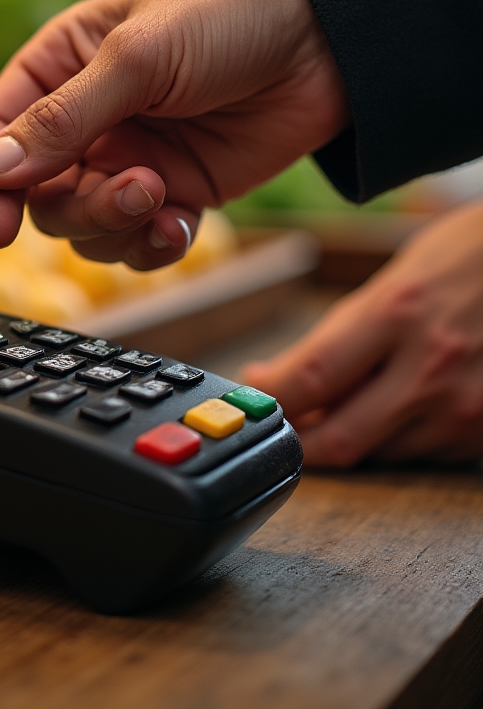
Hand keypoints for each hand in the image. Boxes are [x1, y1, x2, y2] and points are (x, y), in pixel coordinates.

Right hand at [0, 0, 348, 268]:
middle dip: (76, 206)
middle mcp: (86, 122)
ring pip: (86, 227)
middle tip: (127, 189)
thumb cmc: (225, 16)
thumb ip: (61, 118)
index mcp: (58, 68)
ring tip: (161, 195)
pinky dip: (152, 244)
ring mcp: (128, 160)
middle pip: (41, 194)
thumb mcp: (136, 57)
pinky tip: (179, 223)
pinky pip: (138, 242)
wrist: (328, 40)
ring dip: (115, 225)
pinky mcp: (174, 193)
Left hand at [244, 201, 482, 465]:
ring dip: (349, 439)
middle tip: (279, 429)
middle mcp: (431, 367)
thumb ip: (344, 332)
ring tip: (340, 409)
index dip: (269, 400)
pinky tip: (396, 410)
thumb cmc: (472, 255)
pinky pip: (426, 453)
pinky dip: (399, 439)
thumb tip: (285, 374)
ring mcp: (467, 406)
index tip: (248, 402)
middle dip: (298, 442)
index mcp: (397, 313)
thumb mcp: (395, 278)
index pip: (310, 378)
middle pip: (339, 438)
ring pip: (381, 453)